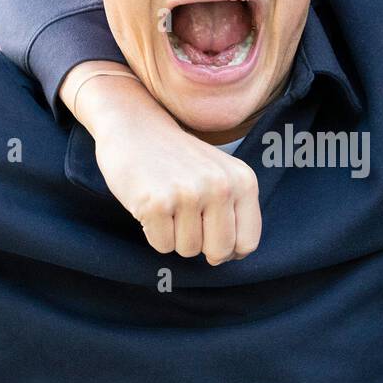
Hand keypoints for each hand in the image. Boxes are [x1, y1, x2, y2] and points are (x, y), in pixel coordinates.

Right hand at [63, 64, 261, 265]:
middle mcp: (221, 186)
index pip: (247, 243)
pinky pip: (162, 246)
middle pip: (219, 251)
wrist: (135, 126)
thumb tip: (232, 256)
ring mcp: (189, 195)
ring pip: (188, 250)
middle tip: (185, 218)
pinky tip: (151, 205)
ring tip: (168, 204)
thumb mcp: (220, 175)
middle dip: (201, 245)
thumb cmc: (179, 159)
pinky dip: (153, 233)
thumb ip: (234, 212)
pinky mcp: (157, 204)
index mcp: (243, 180)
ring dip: (174, 236)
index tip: (211, 235)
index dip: (228, 248)